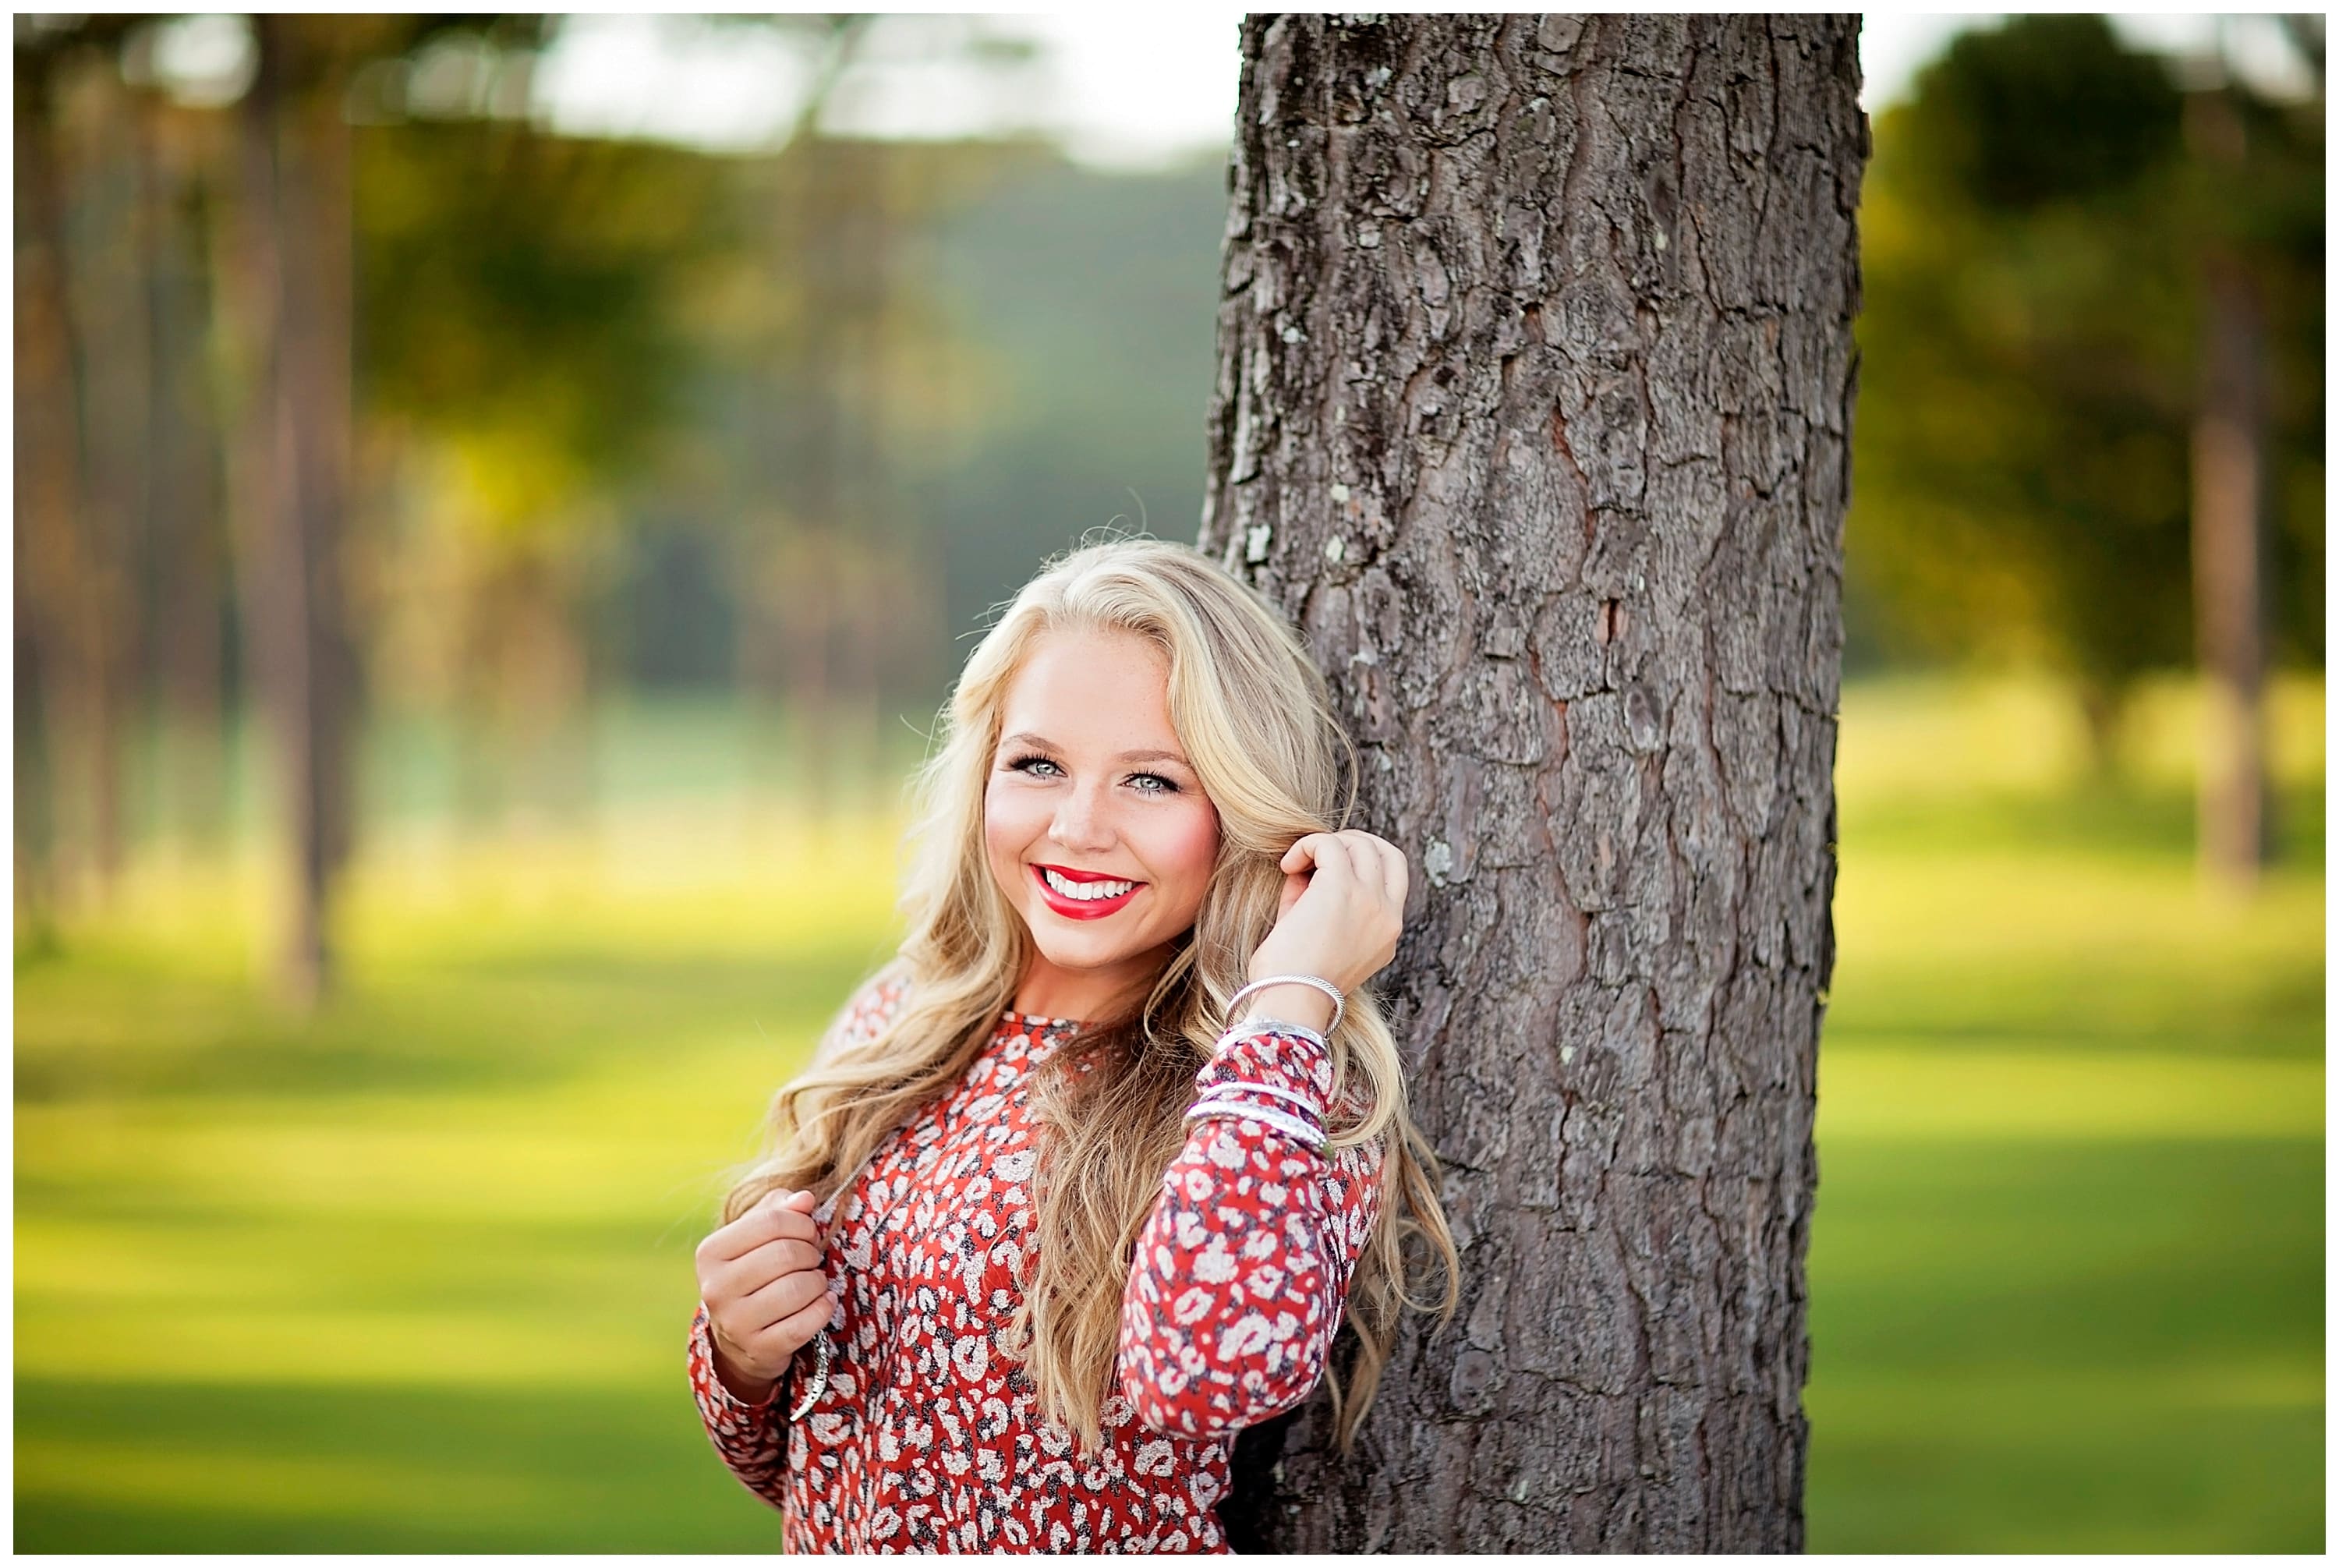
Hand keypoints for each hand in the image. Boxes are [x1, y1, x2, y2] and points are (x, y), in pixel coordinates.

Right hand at [694, 1188, 830, 1402]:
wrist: (739, 1339)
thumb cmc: (753, 1275)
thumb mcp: (755, 1239)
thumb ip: (778, 1210)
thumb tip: (805, 1199)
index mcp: (711, 1252)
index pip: (770, 1221)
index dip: (801, 1223)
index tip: (809, 1232)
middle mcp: (715, 1288)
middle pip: (785, 1254)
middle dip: (811, 1253)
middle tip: (813, 1258)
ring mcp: (734, 1323)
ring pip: (797, 1288)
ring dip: (818, 1282)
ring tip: (815, 1281)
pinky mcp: (758, 1349)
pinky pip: (804, 1324)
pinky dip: (822, 1309)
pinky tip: (823, 1302)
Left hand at [1240, 829, 1408, 1029]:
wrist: (1291, 1001)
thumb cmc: (1293, 980)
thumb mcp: (1318, 941)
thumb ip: (1316, 903)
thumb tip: (1302, 869)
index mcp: (1387, 935)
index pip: (1395, 878)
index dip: (1365, 861)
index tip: (1331, 867)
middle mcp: (1387, 916)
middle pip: (1386, 852)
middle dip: (1352, 843)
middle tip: (1318, 854)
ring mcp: (1369, 900)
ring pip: (1360, 844)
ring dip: (1326, 844)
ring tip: (1295, 863)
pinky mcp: (1342, 888)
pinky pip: (1329, 845)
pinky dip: (1306, 846)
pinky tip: (1287, 865)